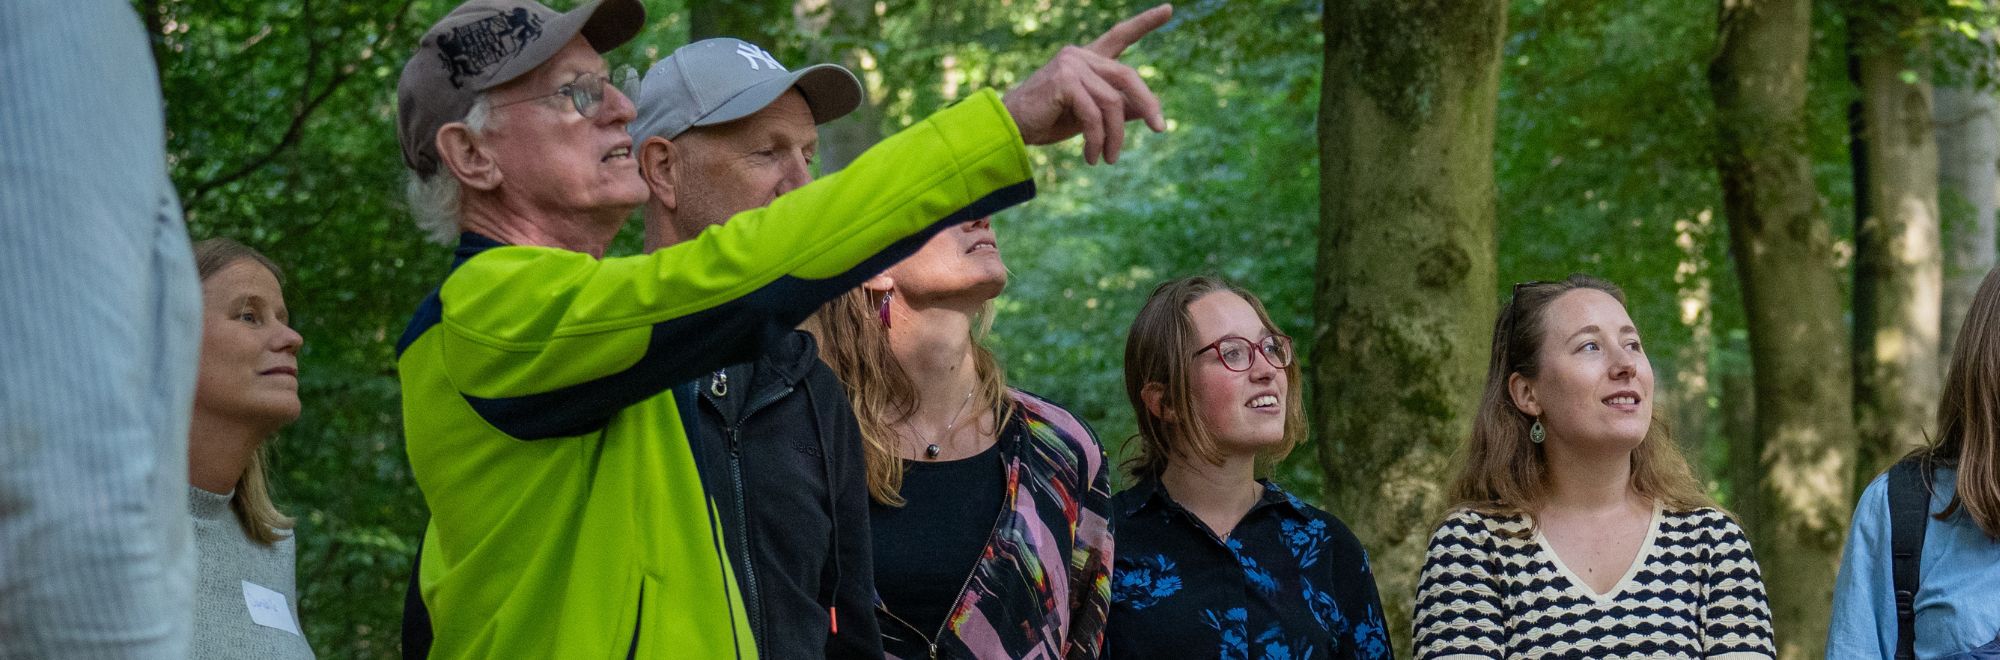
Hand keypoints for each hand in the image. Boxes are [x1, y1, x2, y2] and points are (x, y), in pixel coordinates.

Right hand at [1002, 4, 1171, 164]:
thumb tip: (1149, 109)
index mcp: (1086, 59)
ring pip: (1113, 102)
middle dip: (1148, 104)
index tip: (1169, 10)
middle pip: (1128, 76)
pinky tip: (1092, 157)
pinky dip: (1097, 140)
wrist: (1010, 128)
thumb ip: (1117, 108)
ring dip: (1115, 136)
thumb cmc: (1047, 122)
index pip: (1120, 35)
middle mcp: (1079, 55)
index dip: (1145, 23)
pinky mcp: (1064, 81)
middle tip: (1161, 129)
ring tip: (1109, 159)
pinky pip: (1094, 114)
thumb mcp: (1089, 116)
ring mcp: (1071, 65)